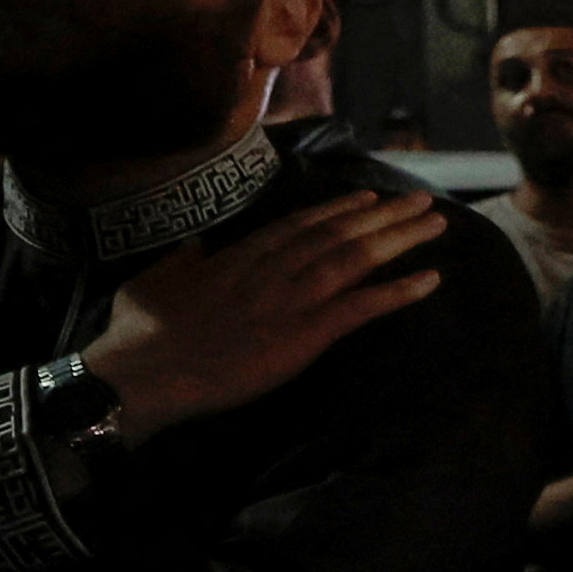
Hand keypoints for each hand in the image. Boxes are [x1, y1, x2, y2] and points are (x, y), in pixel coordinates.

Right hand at [77, 190, 449, 433]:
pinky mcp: (302, 335)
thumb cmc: (138, 334)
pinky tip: (430, 281)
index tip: (366, 198)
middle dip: (382, 215)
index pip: (297, 226)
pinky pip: (359, 309)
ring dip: (399, 239)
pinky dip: (397, 293)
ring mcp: (288, 301)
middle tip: (420, 199)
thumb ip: (185, 260)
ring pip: (353, 259)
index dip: (337, 211)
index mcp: (237, 258)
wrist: (140, 373)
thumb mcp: (156, 281)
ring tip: (435, 223)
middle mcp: (270, 271)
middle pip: (336, 234)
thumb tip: (198, 244)